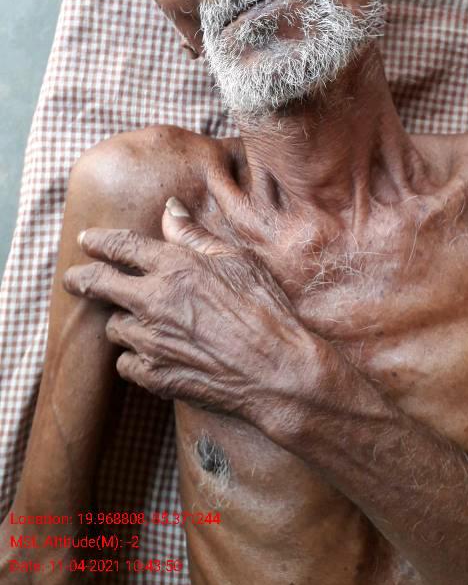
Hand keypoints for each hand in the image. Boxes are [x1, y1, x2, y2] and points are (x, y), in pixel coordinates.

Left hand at [63, 200, 314, 421]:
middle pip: (98, 285)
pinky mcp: (155, 376)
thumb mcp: (236, 260)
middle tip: (73, 279)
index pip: (121, 247)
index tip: (87, 240)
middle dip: (80, 279)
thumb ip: (194, 235)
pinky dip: (132, 356)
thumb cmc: (265, 309)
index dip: (99, 241)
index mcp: (174, 267)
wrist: (277, 370)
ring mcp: (151, 341)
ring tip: (132, 320)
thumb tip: (170, 209)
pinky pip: (125, 363)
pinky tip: (148, 353)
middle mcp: (154, 301)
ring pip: (113, 327)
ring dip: (119, 320)